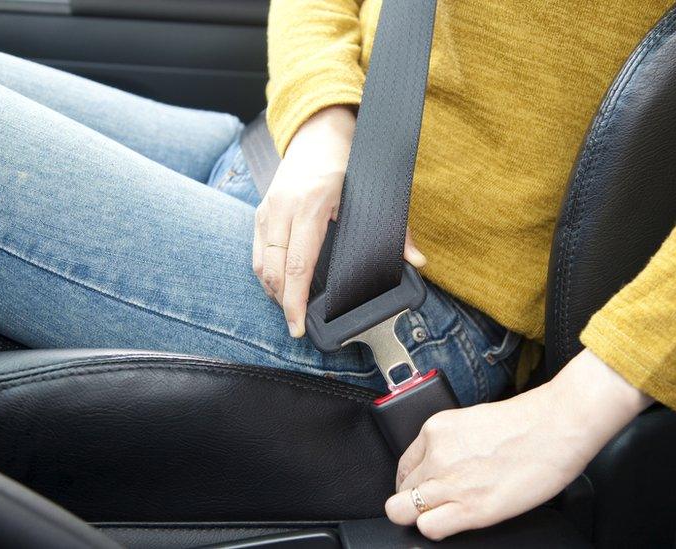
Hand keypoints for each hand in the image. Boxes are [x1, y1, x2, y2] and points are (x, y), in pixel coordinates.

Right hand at [253, 106, 425, 336]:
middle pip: (274, 270)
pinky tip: (281, 287)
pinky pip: (258, 252)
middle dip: (283, 303)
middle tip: (296, 325)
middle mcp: (284, 207)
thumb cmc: (346, 161)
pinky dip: (267, 274)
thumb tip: (417, 261)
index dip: (296, 301)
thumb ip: (396, 230)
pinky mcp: (261, 211)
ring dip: (273, 291)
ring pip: (261, 264)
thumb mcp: (374, 193)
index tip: (298, 324)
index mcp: (312, 204)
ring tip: (291, 310)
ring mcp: (268, 208)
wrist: (318, 131)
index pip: (298, 264)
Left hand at [385, 349, 653, 539]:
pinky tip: (455, 521)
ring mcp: (449, 482)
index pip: (404, 466)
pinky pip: (428, 528)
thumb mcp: (474, 421)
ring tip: (446, 513)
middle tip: (440, 502)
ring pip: (403, 511)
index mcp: (436, 429)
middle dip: (417, 499)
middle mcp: (436, 454)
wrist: (558, 426)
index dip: (414, 481)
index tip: (425, 488)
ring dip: (420, 516)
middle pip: (402, 490)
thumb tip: (443, 463)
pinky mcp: (469, 508)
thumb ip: (451, 442)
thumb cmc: (528, 423)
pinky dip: (436, 528)